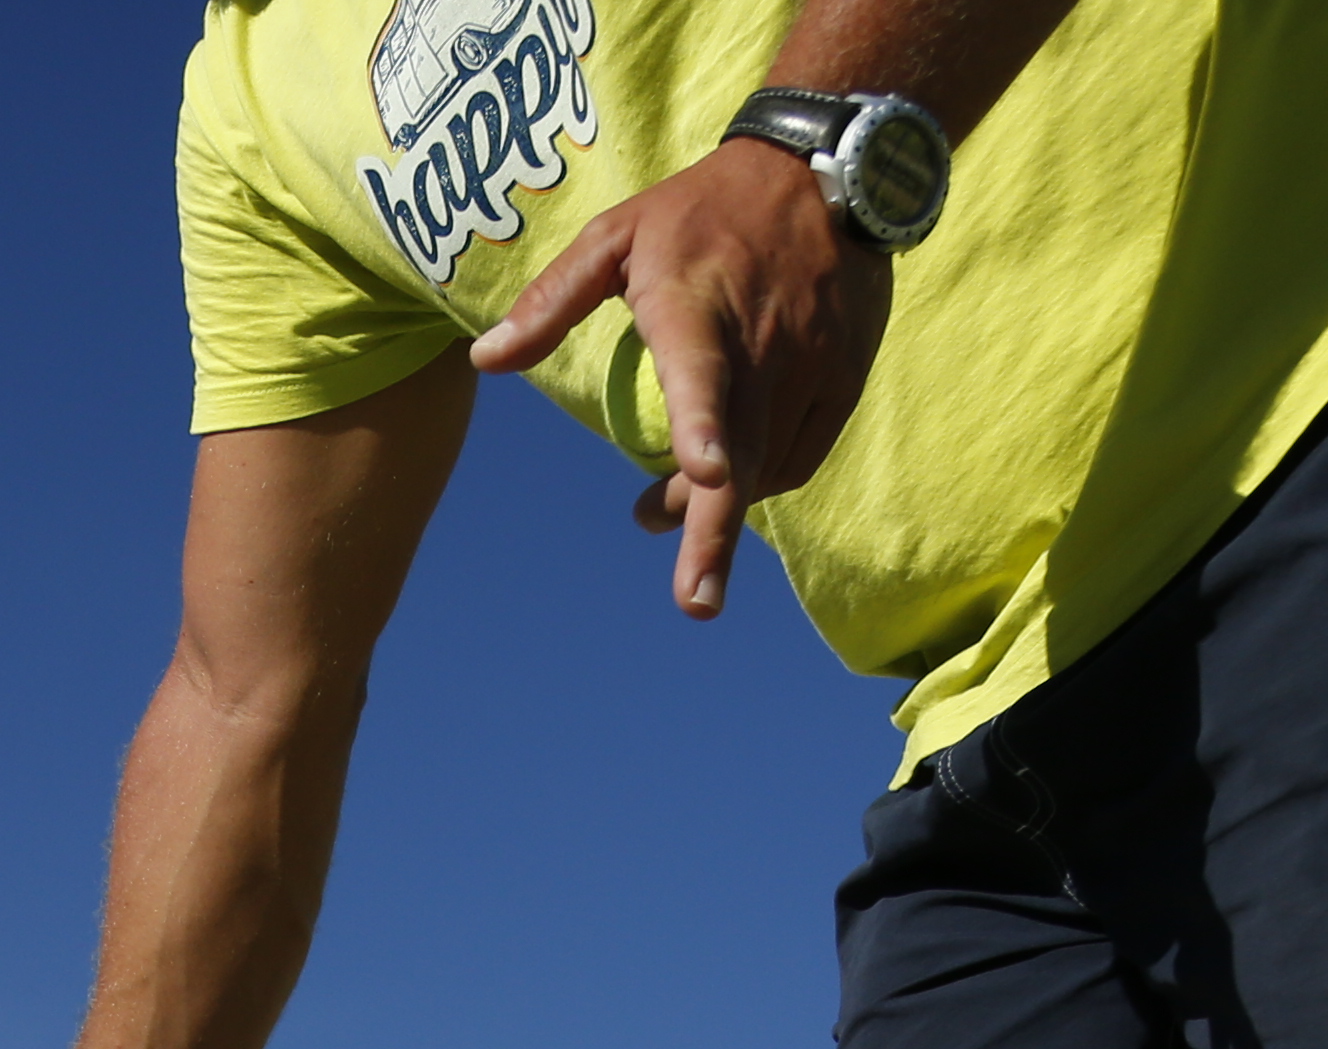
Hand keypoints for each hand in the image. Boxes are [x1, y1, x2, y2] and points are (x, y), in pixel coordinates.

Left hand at [467, 137, 891, 622]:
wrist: (825, 170)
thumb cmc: (701, 208)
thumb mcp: (616, 236)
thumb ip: (551, 302)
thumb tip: (483, 361)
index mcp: (696, 308)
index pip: (703, 374)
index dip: (704, 426)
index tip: (706, 472)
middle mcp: (761, 345)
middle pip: (742, 454)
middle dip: (716, 535)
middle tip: (693, 600)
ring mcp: (811, 364)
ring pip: (766, 466)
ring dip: (719, 506)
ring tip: (665, 504)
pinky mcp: (843, 378)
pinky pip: (800, 455)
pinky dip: (761, 480)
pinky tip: (723, 476)